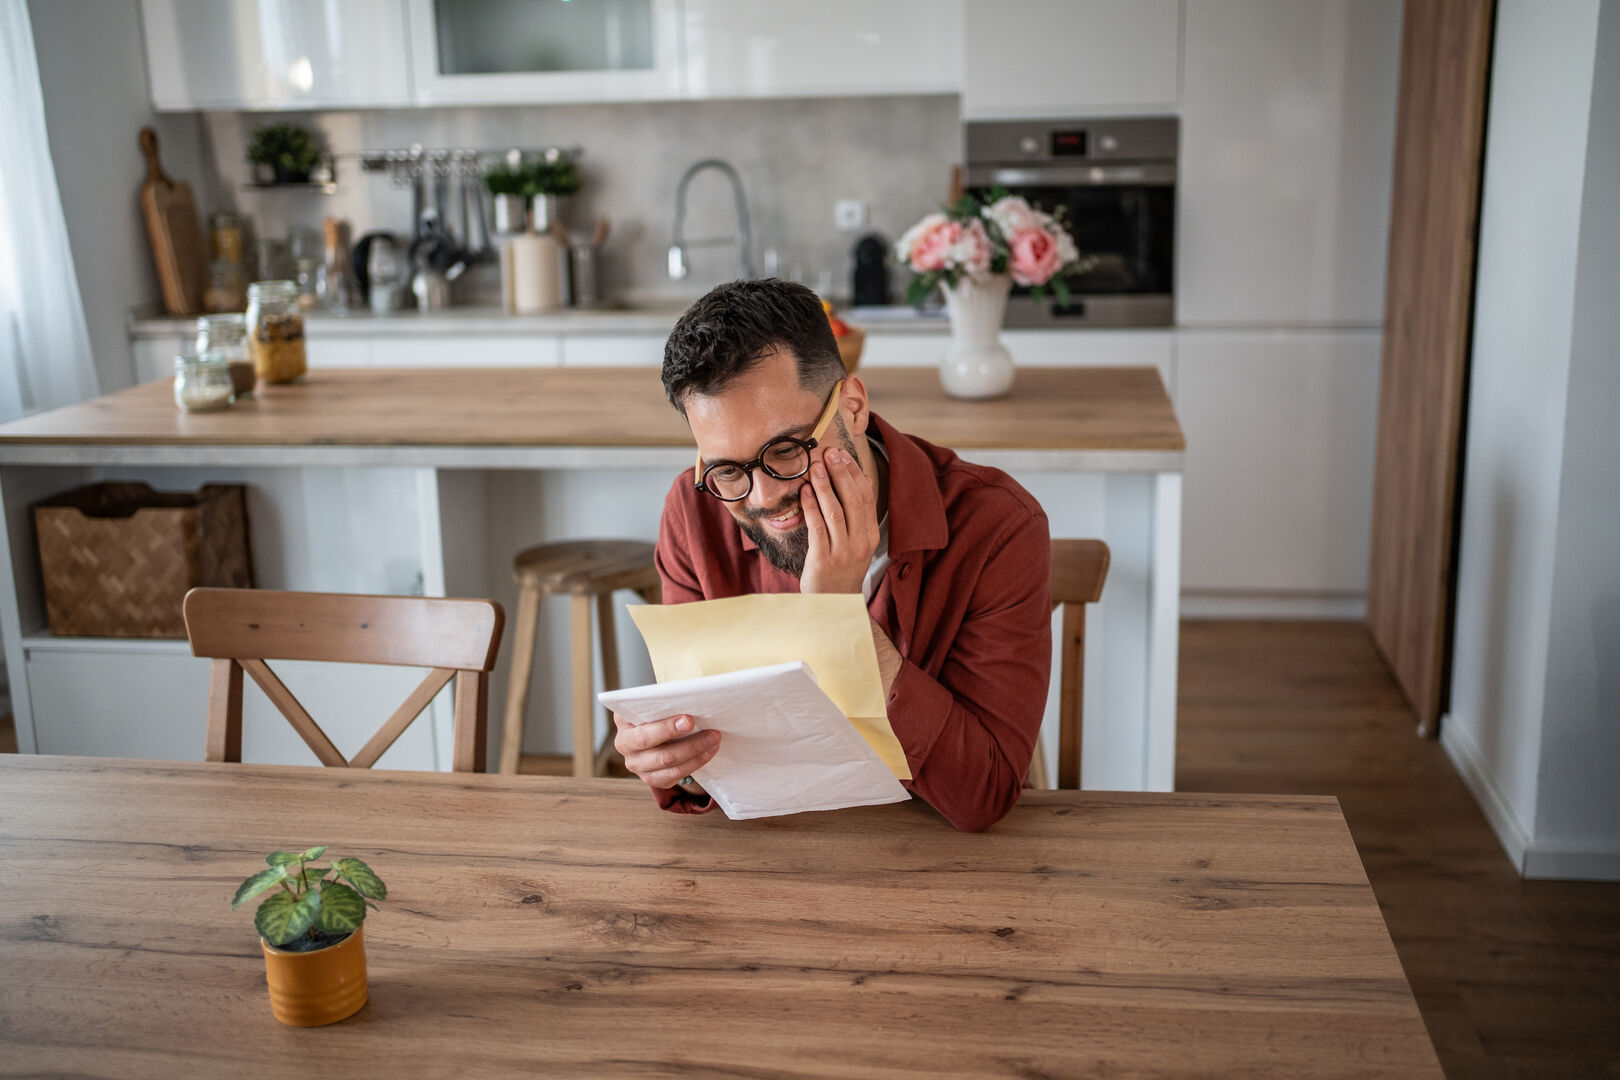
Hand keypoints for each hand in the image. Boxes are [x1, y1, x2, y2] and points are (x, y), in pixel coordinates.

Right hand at [612, 712, 720, 790]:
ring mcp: (636, 764)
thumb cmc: (659, 712)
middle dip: (685, 740)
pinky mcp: (650, 778)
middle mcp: (624, 744)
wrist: (657, 733)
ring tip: (714, 740)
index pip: (642, 723)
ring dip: (695, 752)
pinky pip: (674, 775)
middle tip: (711, 733)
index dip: (666, 726)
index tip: (689, 720)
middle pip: (656, 746)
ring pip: (667, 762)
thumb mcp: (658, 704)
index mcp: (623, 719)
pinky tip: (708, 752)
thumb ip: (668, 702)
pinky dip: (695, 763)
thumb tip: (694, 700)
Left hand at [799, 446, 878, 593]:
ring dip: (825, 486)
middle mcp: (860, 543)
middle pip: (853, 501)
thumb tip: (862, 479)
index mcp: (870, 535)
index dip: (854, 474)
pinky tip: (805, 492)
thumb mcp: (857, 542)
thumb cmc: (842, 568)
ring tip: (815, 467)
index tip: (843, 455)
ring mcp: (842, 551)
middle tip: (830, 453)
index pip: (866, 498)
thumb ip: (859, 514)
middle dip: (841, 474)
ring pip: (836, 512)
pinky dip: (811, 507)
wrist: (834, 605)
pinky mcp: (823, 559)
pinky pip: (818, 527)